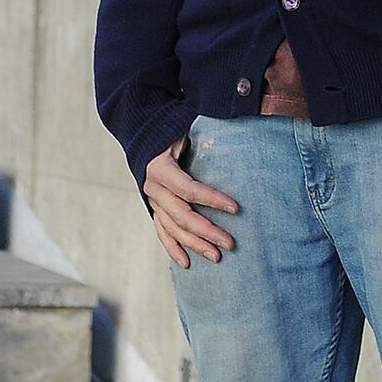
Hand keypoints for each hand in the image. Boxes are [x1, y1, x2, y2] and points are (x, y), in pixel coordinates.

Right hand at [143, 138, 239, 267]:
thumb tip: (237, 118)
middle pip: (182, 215)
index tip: (236, 208)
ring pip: (173, 228)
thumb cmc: (172, 130)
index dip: (212, 199)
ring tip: (216, 257)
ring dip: (194, 244)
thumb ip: (206, 131)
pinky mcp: (154, 209)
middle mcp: (154, 188)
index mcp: (161, 168)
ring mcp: (152, 201)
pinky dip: (173, 248)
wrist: (145, 137)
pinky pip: (162, 232)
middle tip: (230, 243)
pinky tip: (187, 263)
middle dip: (207, 231)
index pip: (189, 188)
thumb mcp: (185, 126)